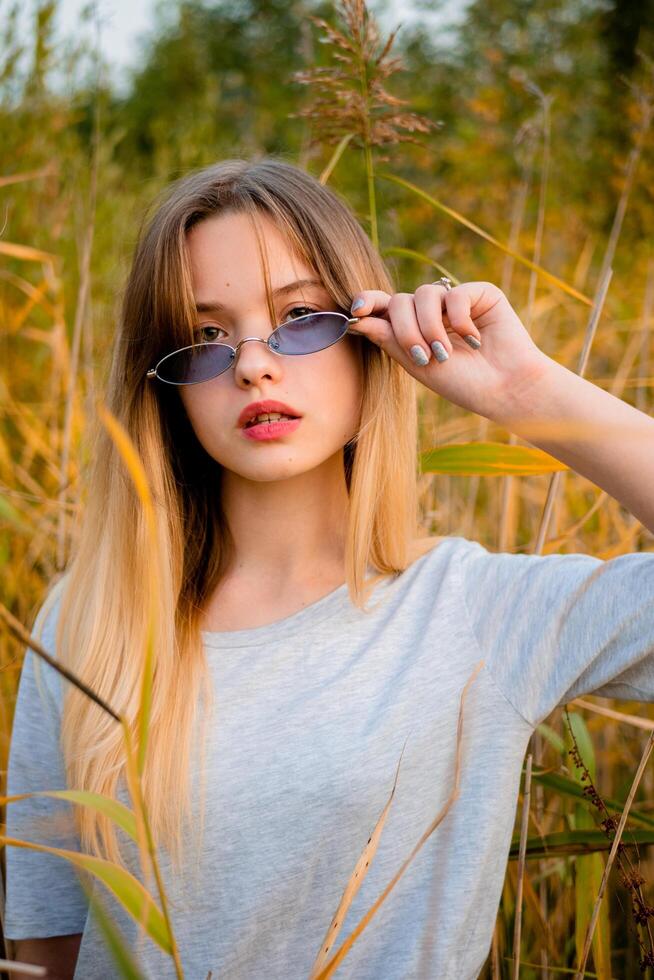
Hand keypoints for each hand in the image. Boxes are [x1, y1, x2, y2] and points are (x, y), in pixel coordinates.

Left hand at [349, 281, 553, 420]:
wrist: (504, 389)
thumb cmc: (462, 383)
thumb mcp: (417, 364)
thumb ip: (388, 339)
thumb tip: (355, 318)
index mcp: (413, 327)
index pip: (384, 306)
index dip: (367, 302)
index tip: (356, 311)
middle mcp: (432, 311)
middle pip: (400, 300)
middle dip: (406, 329)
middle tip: (423, 356)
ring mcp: (455, 301)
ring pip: (424, 294)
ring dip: (431, 327)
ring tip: (446, 353)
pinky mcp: (480, 293)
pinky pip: (455, 294)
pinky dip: (460, 320)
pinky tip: (474, 341)